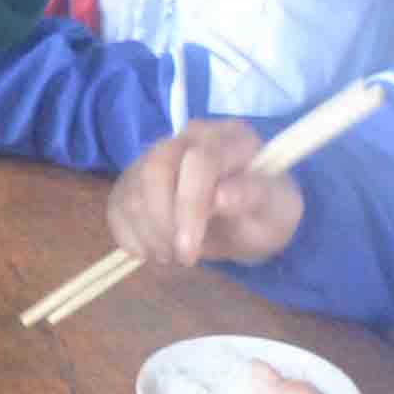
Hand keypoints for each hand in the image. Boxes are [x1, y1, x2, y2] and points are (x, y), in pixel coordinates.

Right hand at [105, 118, 302, 269]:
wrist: (249, 220)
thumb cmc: (265, 213)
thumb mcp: (277, 210)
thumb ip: (254, 197)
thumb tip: (222, 196)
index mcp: (230, 137)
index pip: (199, 161)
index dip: (189, 206)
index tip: (191, 251)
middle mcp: (191, 136)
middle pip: (155, 169)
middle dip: (163, 222)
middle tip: (182, 257)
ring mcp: (158, 154)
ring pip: (132, 191)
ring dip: (149, 235)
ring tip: (175, 255)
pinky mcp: (135, 178)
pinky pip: (117, 206)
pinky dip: (131, 238)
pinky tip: (158, 249)